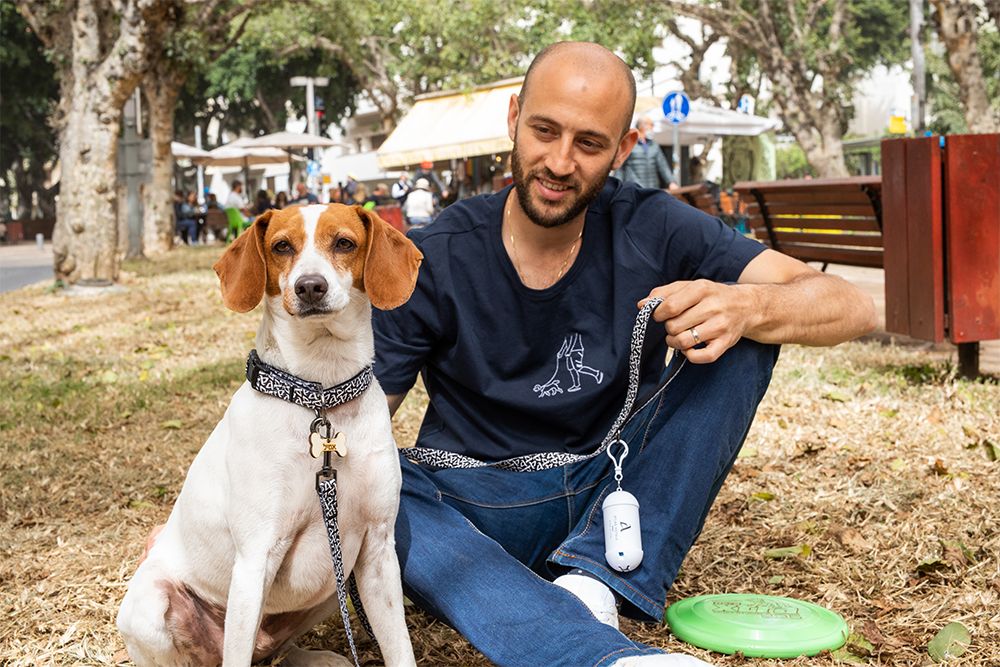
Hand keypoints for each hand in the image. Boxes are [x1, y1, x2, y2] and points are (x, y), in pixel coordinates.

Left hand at [639, 280, 756, 362]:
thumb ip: (664, 293)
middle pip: (674, 326)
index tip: (659, 316)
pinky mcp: (726, 343)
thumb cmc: (711, 296)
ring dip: (674, 342)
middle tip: (673, 325)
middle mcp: (713, 307)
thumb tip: (642, 305)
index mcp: (702, 289)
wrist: (746, 305)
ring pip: (684, 342)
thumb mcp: (689, 287)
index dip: (657, 314)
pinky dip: (689, 355)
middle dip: (668, 328)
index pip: (669, 306)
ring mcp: (721, 326)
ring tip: (677, 336)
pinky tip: (688, 348)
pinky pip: (702, 357)